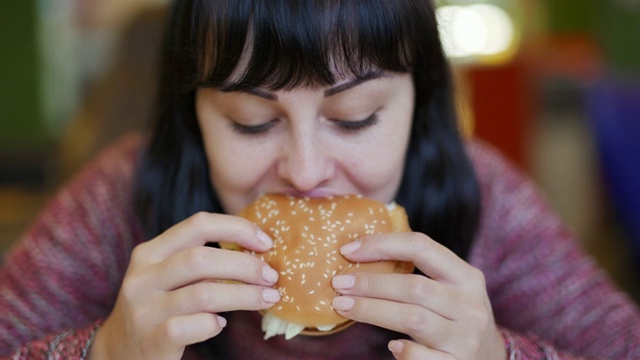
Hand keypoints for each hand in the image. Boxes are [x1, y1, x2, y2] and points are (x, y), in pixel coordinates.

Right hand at [89, 212, 279, 359]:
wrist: (119, 352)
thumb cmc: (158, 308)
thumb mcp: (168, 276)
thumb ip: (200, 261)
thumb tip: (257, 252)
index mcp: (150, 252)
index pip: (198, 224)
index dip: (237, 228)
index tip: (266, 242)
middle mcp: (143, 277)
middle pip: (202, 258)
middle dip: (245, 265)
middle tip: (271, 276)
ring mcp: (144, 310)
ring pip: (202, 294)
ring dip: (244, 295)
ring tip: (267, 298)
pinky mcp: (151, 341)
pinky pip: (191, 327)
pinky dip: (213, 324)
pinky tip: (220, 324)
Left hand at [331, 232, 505, 359]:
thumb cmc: (456, 319)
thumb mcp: (450, 290)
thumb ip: (418, 274)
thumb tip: (357, 257)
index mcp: (467, 277)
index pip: (422, 247)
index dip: (381, 244)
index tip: (347, 250)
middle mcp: (470, 306)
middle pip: (413, 286)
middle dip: (370, 283)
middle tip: (338, 284)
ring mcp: (465, 338)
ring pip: (412, 319)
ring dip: (372, 310)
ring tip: (344, 306)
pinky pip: (420, 357)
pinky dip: (402, 350)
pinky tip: (391, 345)